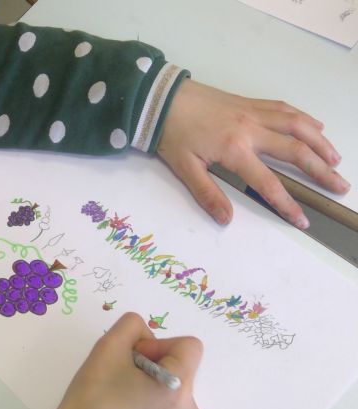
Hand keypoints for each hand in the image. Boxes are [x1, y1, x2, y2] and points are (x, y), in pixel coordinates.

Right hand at [21, 313, 202, 408]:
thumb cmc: (91, 398)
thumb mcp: (107, 347)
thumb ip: (132, 325)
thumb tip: (147, 337)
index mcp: (178, 388)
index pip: (189, 346)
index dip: (159, 345)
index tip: (134, 359)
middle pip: (181, 370)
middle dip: (154, 366)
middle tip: (122, 380)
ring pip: (175, 393)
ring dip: (154, 388)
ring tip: (123, 400)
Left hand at [157, 79, 349, 228]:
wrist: (160, 97)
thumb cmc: (170, 133)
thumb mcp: (183, 168)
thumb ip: (207, 193)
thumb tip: (226, 219)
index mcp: (234, 149)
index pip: (268, 182)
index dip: (287, 204)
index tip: (303, 220)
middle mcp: (251, 129)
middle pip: (295, 151)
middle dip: (320, 170)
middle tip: (341, 185)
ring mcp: (253, 112)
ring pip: (296, 125)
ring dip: (320, 142)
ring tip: (336, 159)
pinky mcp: (249, 102)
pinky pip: (284, 109)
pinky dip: (304, 119)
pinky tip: (315, 127)